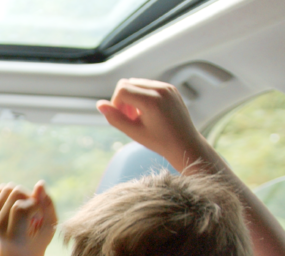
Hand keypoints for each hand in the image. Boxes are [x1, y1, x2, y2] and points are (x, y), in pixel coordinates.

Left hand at [0, 182, 55, 255]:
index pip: (20, 207)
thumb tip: (40, 183)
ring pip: (7, 188)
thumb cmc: (38, 239)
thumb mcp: (49, 226)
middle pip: (14, 193)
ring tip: (25, 211)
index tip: (39, 215)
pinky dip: (12, 194)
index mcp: (13, 236)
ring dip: (21, 195)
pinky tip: (17, 208)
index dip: (35, 205)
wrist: (18, 252)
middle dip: (29, 197)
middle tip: (32, 213)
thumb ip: (48, 205)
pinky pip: (1, 189)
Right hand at [96, 78, 214, 171]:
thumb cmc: (159, 141)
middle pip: (127, 83)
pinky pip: (148, 85)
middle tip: (129, 118)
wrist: (185, 144)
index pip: (122, 90)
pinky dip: (142, 95)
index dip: (116, 104)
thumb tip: (99, 104)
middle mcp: (161, 89)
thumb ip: (114, 118)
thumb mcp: (133, 132)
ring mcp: (167, 87)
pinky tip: (148, 111)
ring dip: (132, 97)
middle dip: (123, 99)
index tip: (122, 118)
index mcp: (152, 100)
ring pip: (137, 83)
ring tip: (138, 115)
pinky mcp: (171, 88)